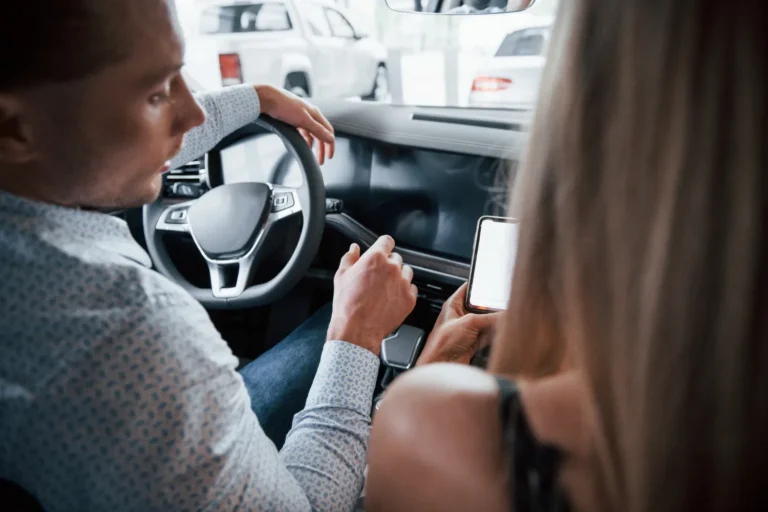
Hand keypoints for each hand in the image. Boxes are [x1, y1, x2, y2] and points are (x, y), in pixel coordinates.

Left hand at [254, 85, 334, 164]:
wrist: (266, 98)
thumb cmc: (284, 106)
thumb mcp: (304, 120)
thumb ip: (318, 130)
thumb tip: (331, 138)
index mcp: (315, 114)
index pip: (328, 131)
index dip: (330, 145)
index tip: (329, 157)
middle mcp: (310, 114)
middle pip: (320, 134)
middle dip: (321, 148)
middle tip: (320, 161)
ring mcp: (301, 116)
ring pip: (311, 133)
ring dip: (313, 145)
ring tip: (310, 155)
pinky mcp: (292, 118)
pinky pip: (302, 132)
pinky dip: (304, 140)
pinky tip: (301, 144)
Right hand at [328, 236, 418, 354]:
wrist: (357, 329)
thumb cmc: (347, 305)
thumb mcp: (341, 276)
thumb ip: (349, 258)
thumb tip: (354, 249)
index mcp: (376, 258)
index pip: (387, 241)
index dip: (383, 246)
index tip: (382, 251)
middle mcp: (392, 268)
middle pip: (396, 258)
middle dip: (388, 264)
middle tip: (377, 277)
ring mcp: (403, 283)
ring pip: (406, 272)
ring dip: (398, 277)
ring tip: (385, 289)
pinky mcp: (410, 298)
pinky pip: (412, 288)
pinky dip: (404, 292)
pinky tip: (392, 299)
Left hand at [416, 283, 499, 364]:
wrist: (441, 365)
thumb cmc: (442, 343)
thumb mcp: (468, 323)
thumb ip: (489, 317)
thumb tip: (505, 314)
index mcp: (454, 305)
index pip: (468, 289)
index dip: (480, 286)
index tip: (494, 283)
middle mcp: (461, 316)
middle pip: (481, 307)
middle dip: (492, 306)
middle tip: (505, 304)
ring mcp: (468, 329)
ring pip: (487, 321)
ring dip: (495, 321)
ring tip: (507, 318)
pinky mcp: (474, 342)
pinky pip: (489, 334)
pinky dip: (496, 334)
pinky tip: (503, 331)